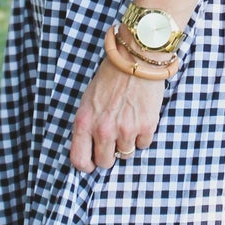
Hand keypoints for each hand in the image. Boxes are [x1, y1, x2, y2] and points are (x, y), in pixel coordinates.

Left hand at [69, 57, 167, 171]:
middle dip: (109, 155)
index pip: (79, 159)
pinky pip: (143, 145)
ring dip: (127, 143)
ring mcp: (125, 129)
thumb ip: (88, 125)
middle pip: (105, 162)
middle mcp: (103, 130)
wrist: (135, 59)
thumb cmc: (110, 77)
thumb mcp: (88, 101)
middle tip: (114, 142)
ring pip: (126, 154)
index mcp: (84, 122)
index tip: (92, 163)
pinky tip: (140, 118)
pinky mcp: (146, 126)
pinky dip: (142, 136)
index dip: (86, 166)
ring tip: (128, 123)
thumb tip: (92, 147)